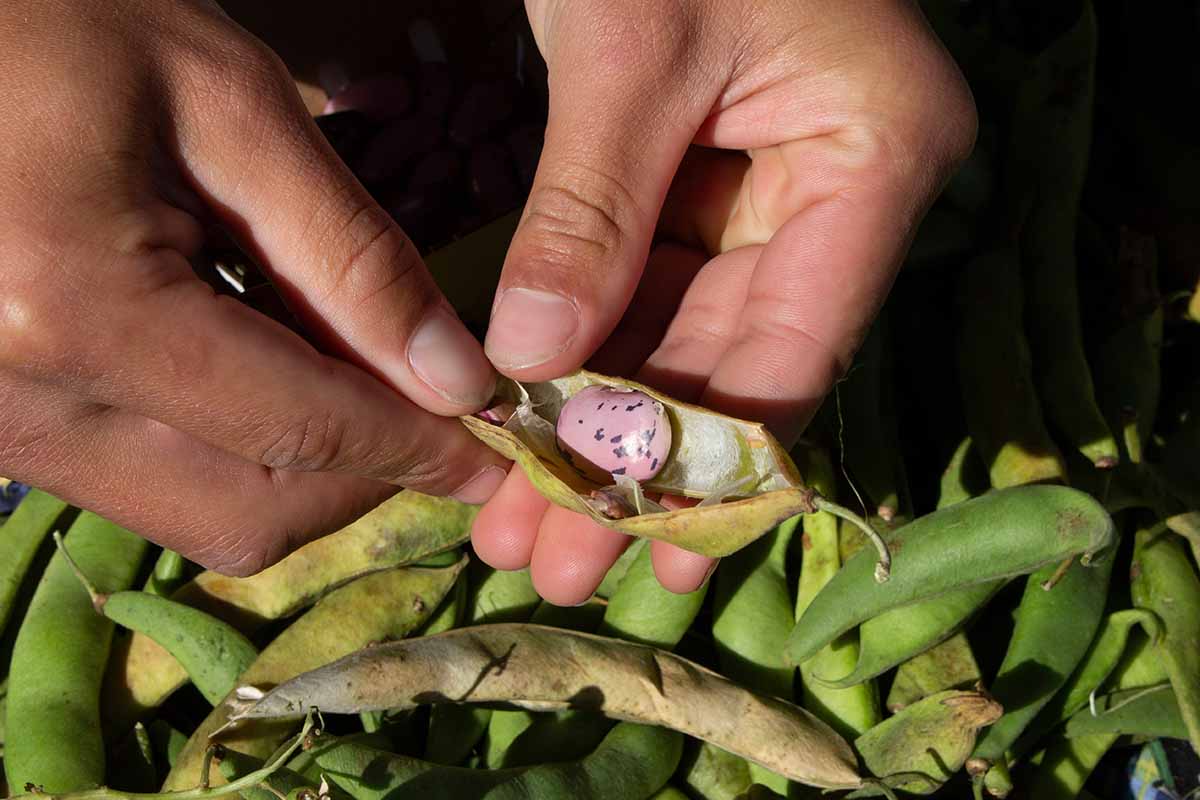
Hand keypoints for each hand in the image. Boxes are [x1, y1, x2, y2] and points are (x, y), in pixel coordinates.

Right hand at [0, 0, 507, 574]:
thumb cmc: (66, 22)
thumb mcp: (234, 109)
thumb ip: (353, 259)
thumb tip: (456, 381)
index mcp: (77, 313)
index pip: (299, 431)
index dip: (417, 450)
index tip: (502, 449)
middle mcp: (20, 403)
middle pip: (249, 513)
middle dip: (366, 480)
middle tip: (442, 422)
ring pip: (199, 515)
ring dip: (306, 476)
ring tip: (370, 390)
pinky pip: (149, 482)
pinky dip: (239, 454)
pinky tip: (282, 376)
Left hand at [471, 0, 976, 602]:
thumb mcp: (629, 50)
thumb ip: (591, 210)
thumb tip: (530, 362)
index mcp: (876, 154)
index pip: (801, 341)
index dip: (714, 453)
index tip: (643, 544)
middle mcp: (838, 193)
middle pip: (739, 363)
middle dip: (638, 465)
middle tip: (554, 562)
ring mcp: (773, 194)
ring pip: (688, 341)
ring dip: (603, 431)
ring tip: (525, 530)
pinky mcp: (706, 189)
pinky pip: (651, 293)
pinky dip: (590, 358)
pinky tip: (535, 428)